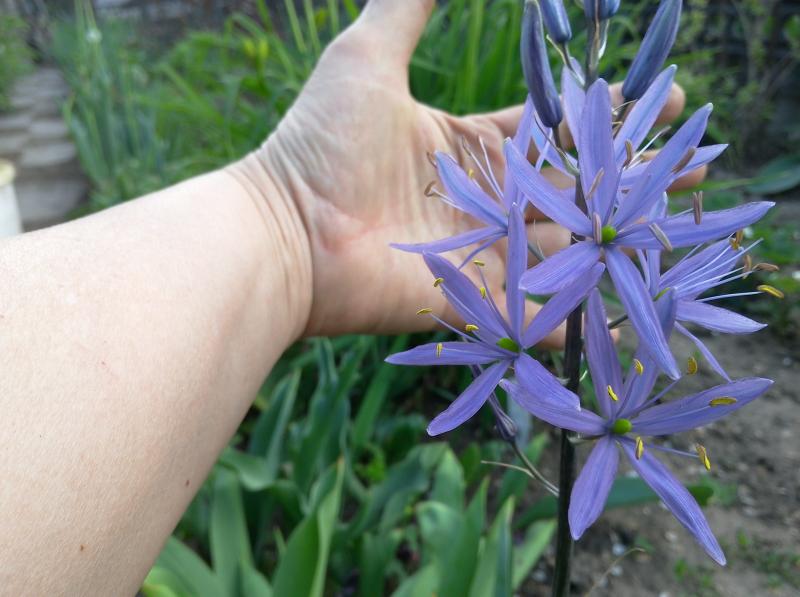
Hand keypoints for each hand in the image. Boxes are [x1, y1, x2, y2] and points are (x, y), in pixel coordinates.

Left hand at [255, 0, 702, 342]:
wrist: (286, 232)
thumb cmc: (322, 144)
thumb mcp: (369, 56)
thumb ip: (408, 4)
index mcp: (467, 146)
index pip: (548, 128)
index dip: (601, 115)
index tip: (655, 100)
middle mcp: (481, 199)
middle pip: (569, 185)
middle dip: (628, 173)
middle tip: (693, 164)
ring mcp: (479, 252)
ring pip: (562, 243)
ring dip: (616, 235)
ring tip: (674, 221)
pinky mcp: (472, 300)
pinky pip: (531, 305)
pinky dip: (570, 305)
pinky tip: (623, 296)